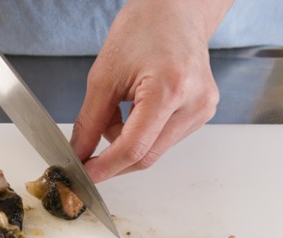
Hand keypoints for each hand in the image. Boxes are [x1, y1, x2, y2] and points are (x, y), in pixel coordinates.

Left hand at [71, 0, 232, 182]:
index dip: (106, 167)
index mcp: (170, 89)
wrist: (177, 10)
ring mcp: (203, 110)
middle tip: (89, 151)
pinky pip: (165, 139)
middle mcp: (194, 104)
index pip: (135, 147)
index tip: (85, 175)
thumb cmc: (143, 29)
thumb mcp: (104, 75)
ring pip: (155, 150)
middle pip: (147, 156)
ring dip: (128, 143)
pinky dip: (143, 134)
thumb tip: (79, 154)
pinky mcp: (203, 113)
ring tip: (119, 110)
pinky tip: (137, 110)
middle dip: (114, 158)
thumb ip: (90, 121)